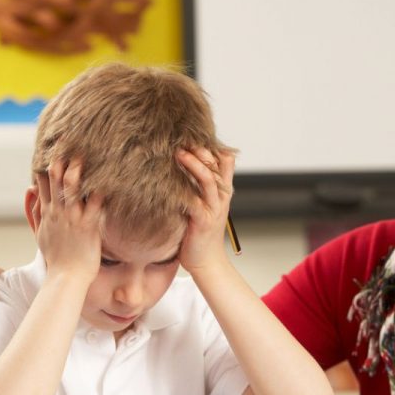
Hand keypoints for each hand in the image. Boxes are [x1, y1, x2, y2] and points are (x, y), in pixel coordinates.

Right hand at [34, 159, 103, 281]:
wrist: (66, 278)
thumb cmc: (57, 258)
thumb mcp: (40, 233)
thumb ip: (34, 211)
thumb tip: (29, 190)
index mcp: (48, 213)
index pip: (43, 184)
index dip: (47, 167)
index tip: (52, 150)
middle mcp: (58, 213)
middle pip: (56, 181)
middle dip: (61, 163)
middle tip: (67, 145)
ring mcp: (73, 219)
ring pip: (72, 189)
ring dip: (77, 172)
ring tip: (82, 156)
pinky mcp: (88, 227)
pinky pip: (95, 205)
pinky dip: (100, 192)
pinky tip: (107, 180)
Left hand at [176, 147, 234, 273]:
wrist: (206, 261)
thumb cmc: (199, 232)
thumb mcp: (203, 204)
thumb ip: (197, 185)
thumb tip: (181, 163)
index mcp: (222, 190)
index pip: (224, 160)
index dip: (211, 145)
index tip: (192, 133)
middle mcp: (221, 196)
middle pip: (217, 165)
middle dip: (202, 149)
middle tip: (183, 137)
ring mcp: (213, 208)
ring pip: (208, 179)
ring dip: (195, 165)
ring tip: (179, 153)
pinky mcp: (203, 221)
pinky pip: (195, 201)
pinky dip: (184, 191)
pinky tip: (170, 183)